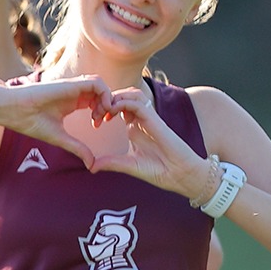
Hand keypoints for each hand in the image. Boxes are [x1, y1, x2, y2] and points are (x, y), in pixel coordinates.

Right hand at [0, 76, 115, 167]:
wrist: (13, 111)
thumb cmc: (30, 122)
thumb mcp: (60, 137)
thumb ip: (77, 148)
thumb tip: (91, 164)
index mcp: (71, 103)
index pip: (95, 101)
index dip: (102, 112)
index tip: (97, 126)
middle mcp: (73, 94)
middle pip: (101, 93)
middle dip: (107, 106)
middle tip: (102, 121)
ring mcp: (73, 88)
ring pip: (101, 86)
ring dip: (107, 99)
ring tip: (102, 114)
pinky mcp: (71, 84)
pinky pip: (96, 83)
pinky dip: (104, 94)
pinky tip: (100, 109)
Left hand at [91, 88, 206, 195]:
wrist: (179, 175)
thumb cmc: (158, 170)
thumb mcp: (127, 165)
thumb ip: (110, 163)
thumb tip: (91, 167)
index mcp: (134, 127)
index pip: (117, 107)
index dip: (103, 109)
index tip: (94, 121)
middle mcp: (140, 120)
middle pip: (123, 96)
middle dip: (106, 100)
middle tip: (95, 113)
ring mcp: (148, 119)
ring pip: (132, 94)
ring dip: (116, 97)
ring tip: (104, 110)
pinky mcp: (155, 120)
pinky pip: (138, 103)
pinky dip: (123, 102)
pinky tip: (112, 112)